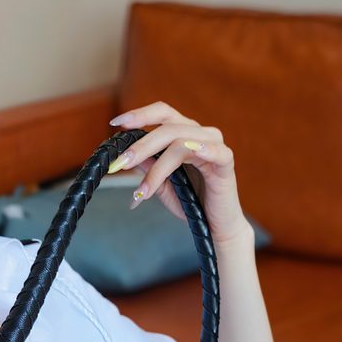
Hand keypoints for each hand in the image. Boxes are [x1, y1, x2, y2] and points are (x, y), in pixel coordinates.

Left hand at [108, 100, 252, 244]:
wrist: (213, 227)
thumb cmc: (190, 203)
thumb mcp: (162, 184)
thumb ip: (148, 167)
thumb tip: (127, 153)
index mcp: (183, 134)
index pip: (162, 114)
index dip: (140, 115)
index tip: (115, 123)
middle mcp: (199, 134)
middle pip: (167, 127)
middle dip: (140, 146)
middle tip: (120, 164)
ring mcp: (215, 145)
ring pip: (181, 143)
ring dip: (158, 167)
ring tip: (143, 191)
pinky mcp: (226, 162)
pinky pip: (215, 151)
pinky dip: (203, 149)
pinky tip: (193, 151)